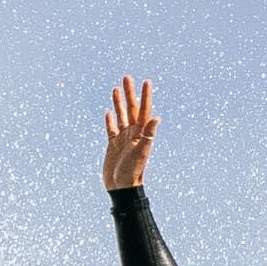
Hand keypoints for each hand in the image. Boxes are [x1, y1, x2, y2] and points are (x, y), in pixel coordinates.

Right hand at [99, 77, 157, 191]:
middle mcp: (133, 133)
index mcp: (141, 133)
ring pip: (121, 116)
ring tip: (117, 88)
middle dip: (129, 93)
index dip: (145, 96)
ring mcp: (123, 139)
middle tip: (127, 77)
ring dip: (119, 103)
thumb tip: (157, 118)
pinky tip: (109, 112)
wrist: (122, 188)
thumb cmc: (133, 172)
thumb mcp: (141, 152)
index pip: (143, 110)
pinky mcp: (113, 145)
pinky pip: (111, 129)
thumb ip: (148, 134)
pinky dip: (110, 120)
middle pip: (131, 109)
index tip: (146, 81)